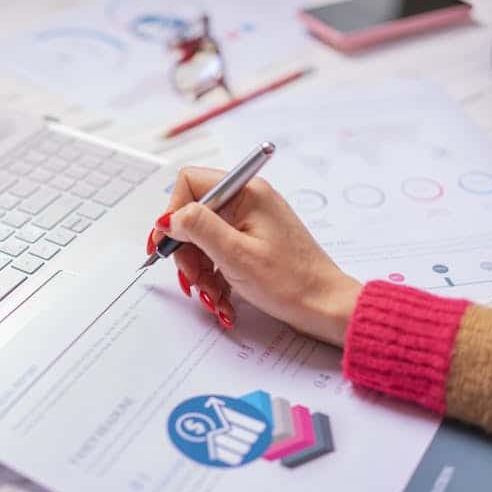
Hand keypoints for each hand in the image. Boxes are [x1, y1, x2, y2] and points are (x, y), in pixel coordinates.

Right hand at [147, 167, 360, 346]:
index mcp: (246, 193)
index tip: (166, 245)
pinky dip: (214, 277)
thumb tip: (168, 217)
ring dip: (200, 271)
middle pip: (193, 216)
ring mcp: (249, 223)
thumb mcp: (236, 254)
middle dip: (188, 253)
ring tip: (213, 296)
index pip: (190, 184)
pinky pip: (218, 253)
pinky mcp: (251, 243)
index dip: (172, 214)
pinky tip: (223, 299)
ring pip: (202, 239)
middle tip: (194, 280)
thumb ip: (198, 228)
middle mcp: (247, 201)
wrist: (325, 307)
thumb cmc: (291, 281)